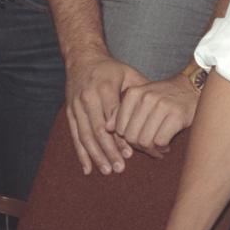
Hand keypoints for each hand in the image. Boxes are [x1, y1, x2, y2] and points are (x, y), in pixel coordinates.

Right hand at [65, 54, 148, 174]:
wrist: (82, 59)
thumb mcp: (128, 73)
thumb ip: (141, 91)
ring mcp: (77, 106)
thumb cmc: (111, 69)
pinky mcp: (70, 112)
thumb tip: (160, 110)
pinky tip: (88, 168)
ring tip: (107, 170)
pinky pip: (75, 135)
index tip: (130, 152)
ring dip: (96, 155)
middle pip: (98, 129)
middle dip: (109, 150)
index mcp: (104, 87)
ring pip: (86, 135)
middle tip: (120, 167)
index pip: (113, 116)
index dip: (121, 136)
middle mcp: (88, 97)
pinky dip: (81, 153)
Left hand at [115, 73, 199, 157]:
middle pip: (131, 136)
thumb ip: (124, 111)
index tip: (136, 141)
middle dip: (139, 147)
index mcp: (134, 93)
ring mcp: (162, 106)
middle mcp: (146, 98)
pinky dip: (162, 148)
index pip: (120, 127)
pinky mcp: (177, 115)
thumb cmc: (163, 97)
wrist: (191, 88)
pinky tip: (166, 145)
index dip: (126, 139)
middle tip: (148, 148)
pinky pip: (160, 141)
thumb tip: (107, 128)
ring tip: (157, 148)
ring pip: (145, 141)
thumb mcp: (141, 99)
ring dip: (151, 150)